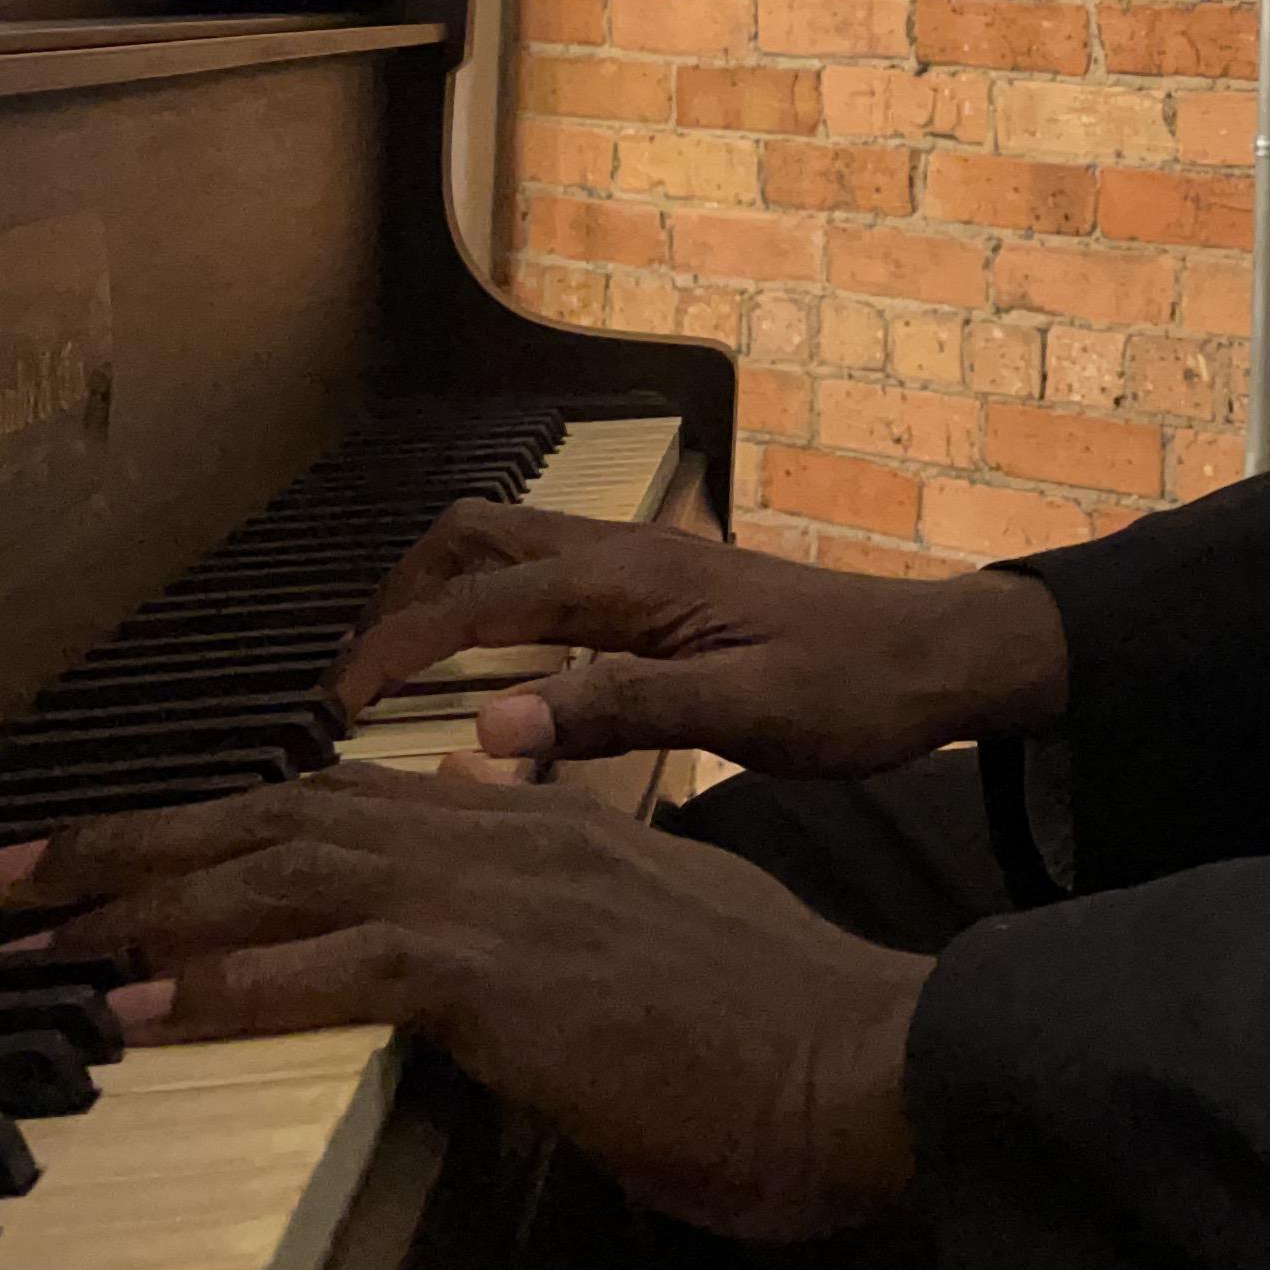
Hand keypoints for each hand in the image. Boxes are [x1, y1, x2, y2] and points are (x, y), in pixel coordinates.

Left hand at [0, 766, 930, 1241]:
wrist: (866, 1054)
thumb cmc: (773, 1034)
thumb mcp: (652, 949)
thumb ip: (568, 931)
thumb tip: (509, 960)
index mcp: (539, 830)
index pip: (343, 805)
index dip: (214, 826)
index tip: (113, 857)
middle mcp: (506, 835)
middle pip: (282, 814)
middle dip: (129, 840)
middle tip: (1, 871)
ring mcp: (503, 894)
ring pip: (284, 868)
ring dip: (136, 894)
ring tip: (22, 923)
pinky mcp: (504, 972)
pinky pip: (336, 967)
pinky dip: (225, 984)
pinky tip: (134, 1009)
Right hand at [328, 505, 1066, 775]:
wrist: (937, 658)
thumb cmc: (853, 691)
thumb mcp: (743, 717)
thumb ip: (618, 713)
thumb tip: (485, 730)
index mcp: (632, 578)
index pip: (475, 601)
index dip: (393, 651)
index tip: (332, 712)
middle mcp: (625, 551)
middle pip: (471, 539)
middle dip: (395, 600)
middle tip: (349, 687)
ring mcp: (642, 563)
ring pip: (504, 550)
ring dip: (437, 597)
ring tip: (390, 682)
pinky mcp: (659, 588)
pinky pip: (543, 579)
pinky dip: (486, 610)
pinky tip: (484, 680)